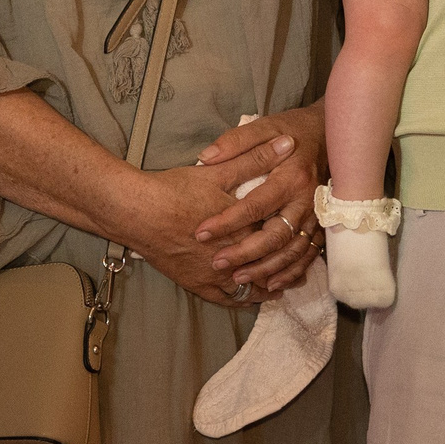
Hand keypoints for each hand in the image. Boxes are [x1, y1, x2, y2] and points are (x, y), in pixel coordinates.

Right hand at [116, 136, 301, 305]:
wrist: (136, 213)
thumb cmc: (175, 190)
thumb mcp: (218, 171)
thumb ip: (255, 159)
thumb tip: (286, 143)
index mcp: (244, 227)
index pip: (278, 236)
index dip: (295, 239)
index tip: (308, 236)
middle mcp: (234, 256)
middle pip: (268, 266)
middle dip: (287, 268)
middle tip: (302, 272)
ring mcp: (214, 274)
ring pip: (252, 287)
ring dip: (269, 286)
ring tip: (283, 286)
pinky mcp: (196, 284)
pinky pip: (227, 298)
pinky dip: (243, 299)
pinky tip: (251, 297)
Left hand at [193, 104, 326, 293]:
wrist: (332, 135)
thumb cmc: (292, 131)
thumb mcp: (264, 126)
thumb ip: (235, 142)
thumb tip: (205, 158)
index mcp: (289, 177)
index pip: (254, 205)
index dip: (226, 221)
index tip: (201, 232)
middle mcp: (305, 200)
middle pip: (274, 236)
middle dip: (245, 253)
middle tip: (217, 263)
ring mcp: (316, 216)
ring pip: (292, 251)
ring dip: (266, 269)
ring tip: (238, 279)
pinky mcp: (321, 225)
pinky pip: (308, 255)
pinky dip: (291, 273)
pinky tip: (271, 284)